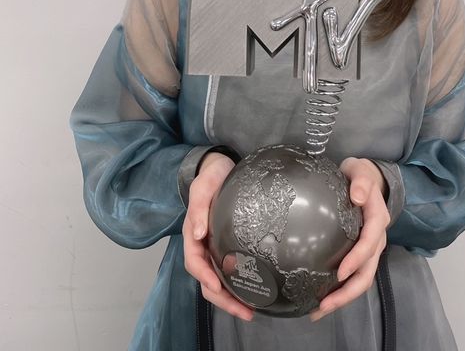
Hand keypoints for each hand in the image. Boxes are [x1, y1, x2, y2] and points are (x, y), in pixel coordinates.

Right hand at [182, 151, 253, 321]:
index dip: (205, 277)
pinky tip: (256, 290)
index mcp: (192, 234)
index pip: (194, 262)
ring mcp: (215, 247)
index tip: (219, 288)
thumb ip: (199, 209)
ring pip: (219, 280)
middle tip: (246, 312)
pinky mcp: (228, 245)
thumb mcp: (203, 187)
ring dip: (232, 298)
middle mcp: (202, 245)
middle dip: (224, 299)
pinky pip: (231, 270)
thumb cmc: (210, 176)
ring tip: (252, 310)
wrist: (221, 168)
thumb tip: (197, 234)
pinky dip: (239, 284)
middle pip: (208, 280)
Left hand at [310, 157, 389, 321]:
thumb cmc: (360, 175)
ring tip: (318, 311)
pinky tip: (320, 299)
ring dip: (343, 298)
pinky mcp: (361, 254)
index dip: (357, 259)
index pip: (370, 242)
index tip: (339, 272)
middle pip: (367, 272)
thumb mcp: (360, 171)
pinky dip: (339, 291)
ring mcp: (370, 249)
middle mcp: (377, 239)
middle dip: (348, 292)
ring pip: (361, 280)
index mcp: (378, 219)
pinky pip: (354, 277)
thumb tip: (357, 196)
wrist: (367, 179)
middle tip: (324, 305)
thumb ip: (361, 181)